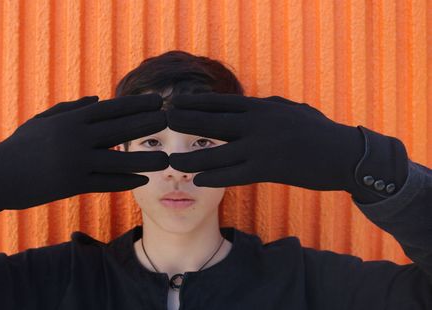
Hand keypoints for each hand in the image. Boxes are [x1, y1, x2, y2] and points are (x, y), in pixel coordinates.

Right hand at [0, 94, 168, 224]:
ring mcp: (74, 163)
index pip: (110, 109)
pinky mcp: (71, 186)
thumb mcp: (43, 120)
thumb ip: (72, 108)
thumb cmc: (21, 145)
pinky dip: (124, 182)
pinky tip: (141, 181)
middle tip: (169, 120)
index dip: (136, 105)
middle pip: (118, 130)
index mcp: (70, 120)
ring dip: (143, 160)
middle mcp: (75, 139)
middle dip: (145, 124)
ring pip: (116, 161)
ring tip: (165, 159)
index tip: (157, 101)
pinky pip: (104, 184)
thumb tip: (98, 99)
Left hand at [166, 93, 364, 191]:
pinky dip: (214, 177)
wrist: (345, 155)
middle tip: (162, 122)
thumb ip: (265, 107)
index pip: (221, 103)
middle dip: (186, 121)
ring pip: (219, 152)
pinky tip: (198, 181)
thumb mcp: (290, 109)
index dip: (195, 103)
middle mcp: (258, 124)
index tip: (174, 103)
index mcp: (262, 107)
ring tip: (172, 160)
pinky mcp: (269, 170)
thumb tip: (246, 105)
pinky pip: (235, 174)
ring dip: (193, 156)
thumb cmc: (316, 130)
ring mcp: (262, 147)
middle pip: (213, 122)